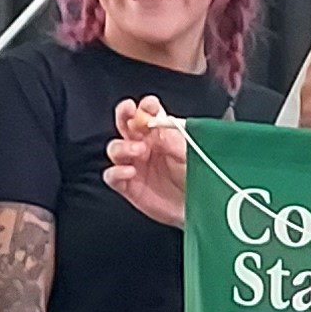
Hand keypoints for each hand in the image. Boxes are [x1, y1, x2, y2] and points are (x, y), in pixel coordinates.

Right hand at [104, 96, 190, 226]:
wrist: (198, 207)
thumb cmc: (197, 178)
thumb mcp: (190, 155)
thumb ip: (174, 140)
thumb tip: (158, 127)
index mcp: (159, 134)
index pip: (148, 113)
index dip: (146, 106)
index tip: (150, 105)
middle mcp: (143, 146)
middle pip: (125, 124)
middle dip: (124, 114)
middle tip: (130, 111)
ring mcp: (134, 165)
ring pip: (115, 148)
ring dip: (123, 146)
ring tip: (139, 150)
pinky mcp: (128, 186)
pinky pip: (112, 175)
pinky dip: (116, 171)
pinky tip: (129, 171)